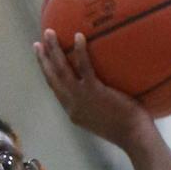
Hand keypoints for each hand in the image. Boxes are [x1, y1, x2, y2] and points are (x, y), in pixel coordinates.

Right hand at [34, 29, 152, 150]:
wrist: (132, 136)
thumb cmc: (125, 128)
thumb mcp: (102, 118)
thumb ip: (96, 103)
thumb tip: (101, 87)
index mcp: (73, 111)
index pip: (56, 90)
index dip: (47, 74)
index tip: (42, 59)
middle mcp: (72, 105)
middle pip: (53, 79)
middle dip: (43, 60)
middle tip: (38, 43)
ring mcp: (81, 98)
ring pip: (61, 71)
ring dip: (53, 51)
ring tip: (49, 33)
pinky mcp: (94, 91)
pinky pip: (84, 68)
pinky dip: (80, 51)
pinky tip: (78, 36)